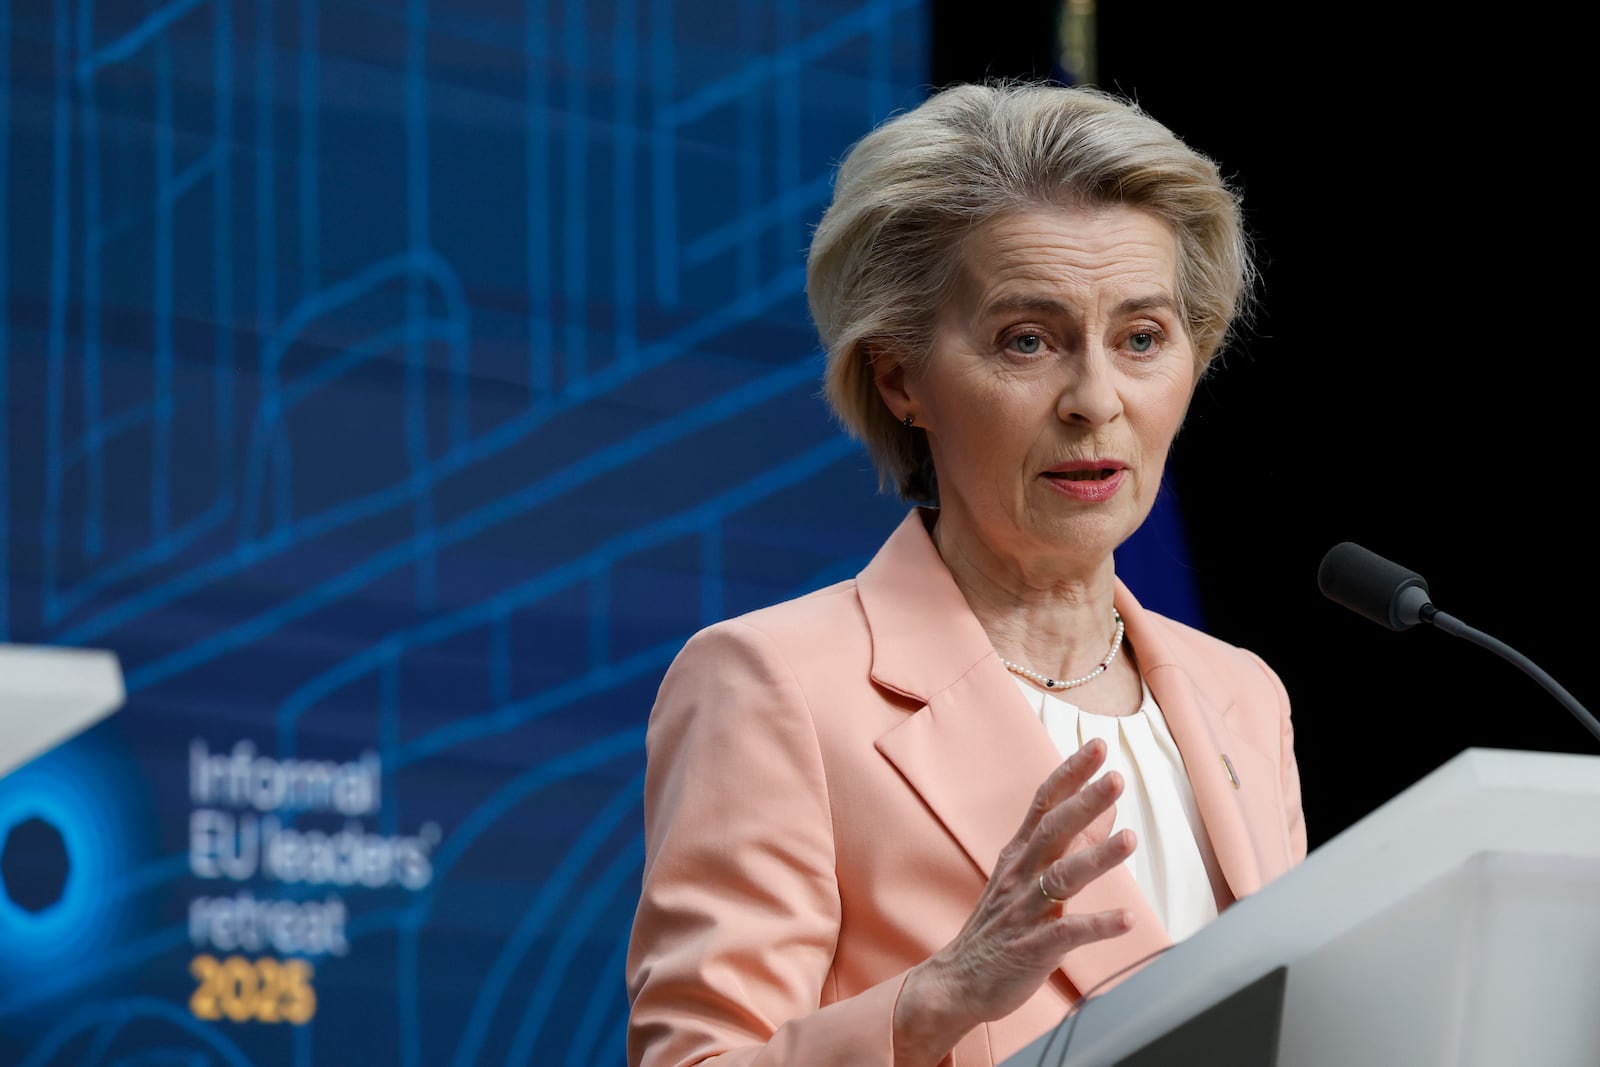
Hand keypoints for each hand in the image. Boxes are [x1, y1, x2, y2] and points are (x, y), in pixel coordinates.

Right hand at [892, 738, 1135, 1063]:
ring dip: (1097, 857)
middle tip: (1115, 777)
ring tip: (1130, 839)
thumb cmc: (1001, 925)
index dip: (1070, 773)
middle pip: (1053, 831)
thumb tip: (1108, 808)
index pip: (1044, 803)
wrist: (958, 980)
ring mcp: (1025, 911)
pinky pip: (1067, 934)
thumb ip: (1071, 842)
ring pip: (1061, 878)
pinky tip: (1127, 919)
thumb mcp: (1030, 875)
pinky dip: (1097, 926)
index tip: (1096, 746)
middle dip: (1084, 803)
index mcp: (1019, 854)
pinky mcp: (1032, 948)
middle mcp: (1020, 875)